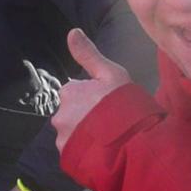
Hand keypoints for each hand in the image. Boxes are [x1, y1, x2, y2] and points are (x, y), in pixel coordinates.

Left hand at [52, 28, 131, 152]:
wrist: (130, 144)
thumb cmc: (123, 105)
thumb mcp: (111, 73)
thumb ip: (89, 54)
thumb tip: (72, 32)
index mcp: (69, 92)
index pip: (75, 92)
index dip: (93, 97)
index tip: (108, 103)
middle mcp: (60, 115)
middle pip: (72, 113)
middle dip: (85, 116)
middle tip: (110, 121)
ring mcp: (63, 139)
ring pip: (72, 133)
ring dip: (84, 134)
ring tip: (108, 139)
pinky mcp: (67, 158)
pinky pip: (74, 150)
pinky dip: (85, 150)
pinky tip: (102, 151)